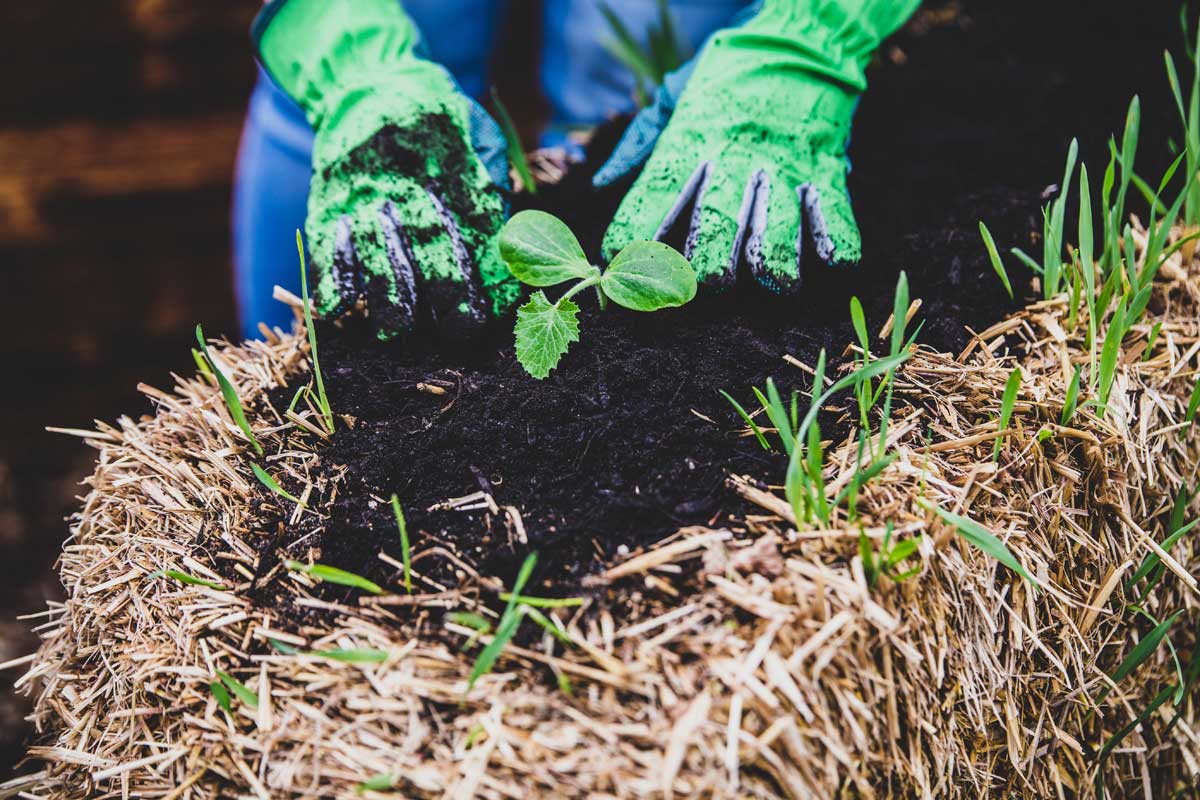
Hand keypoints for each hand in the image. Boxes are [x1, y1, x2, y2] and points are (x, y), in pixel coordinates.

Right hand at [256, 0, 518, 339]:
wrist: (363, 79)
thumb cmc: (435, 119)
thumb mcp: (475, 130)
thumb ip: (491, 178)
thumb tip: (509, 239)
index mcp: (452, 162)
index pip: (478, 225)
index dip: (489, 270)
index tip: (498, 307)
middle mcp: (408, 178)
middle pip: (429, 241)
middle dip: (446, 290)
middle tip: (457, 329)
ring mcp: (363, 190)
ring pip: (375, 248)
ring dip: (386, 293)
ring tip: (396, 327)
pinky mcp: (327, 198)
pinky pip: (327, 240)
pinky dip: (330, 275)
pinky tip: (338, 307)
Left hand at [596, 0, 918, 292]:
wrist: (800, 36)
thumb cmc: (731, 71)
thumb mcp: (677, 95)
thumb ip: (639, 141)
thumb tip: (602, 180)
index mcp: (692, 141)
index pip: (655, 196)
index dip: (635, 235)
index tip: (621, 261)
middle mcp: (734, 159)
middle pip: (715, 227)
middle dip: (707, 268)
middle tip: (702, 286)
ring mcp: (782, 166)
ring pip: (775, 234)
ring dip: (774, 266)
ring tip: (773, 280)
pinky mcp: (825, 168)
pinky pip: (833, 216)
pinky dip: (835, 245)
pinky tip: (830, 260)